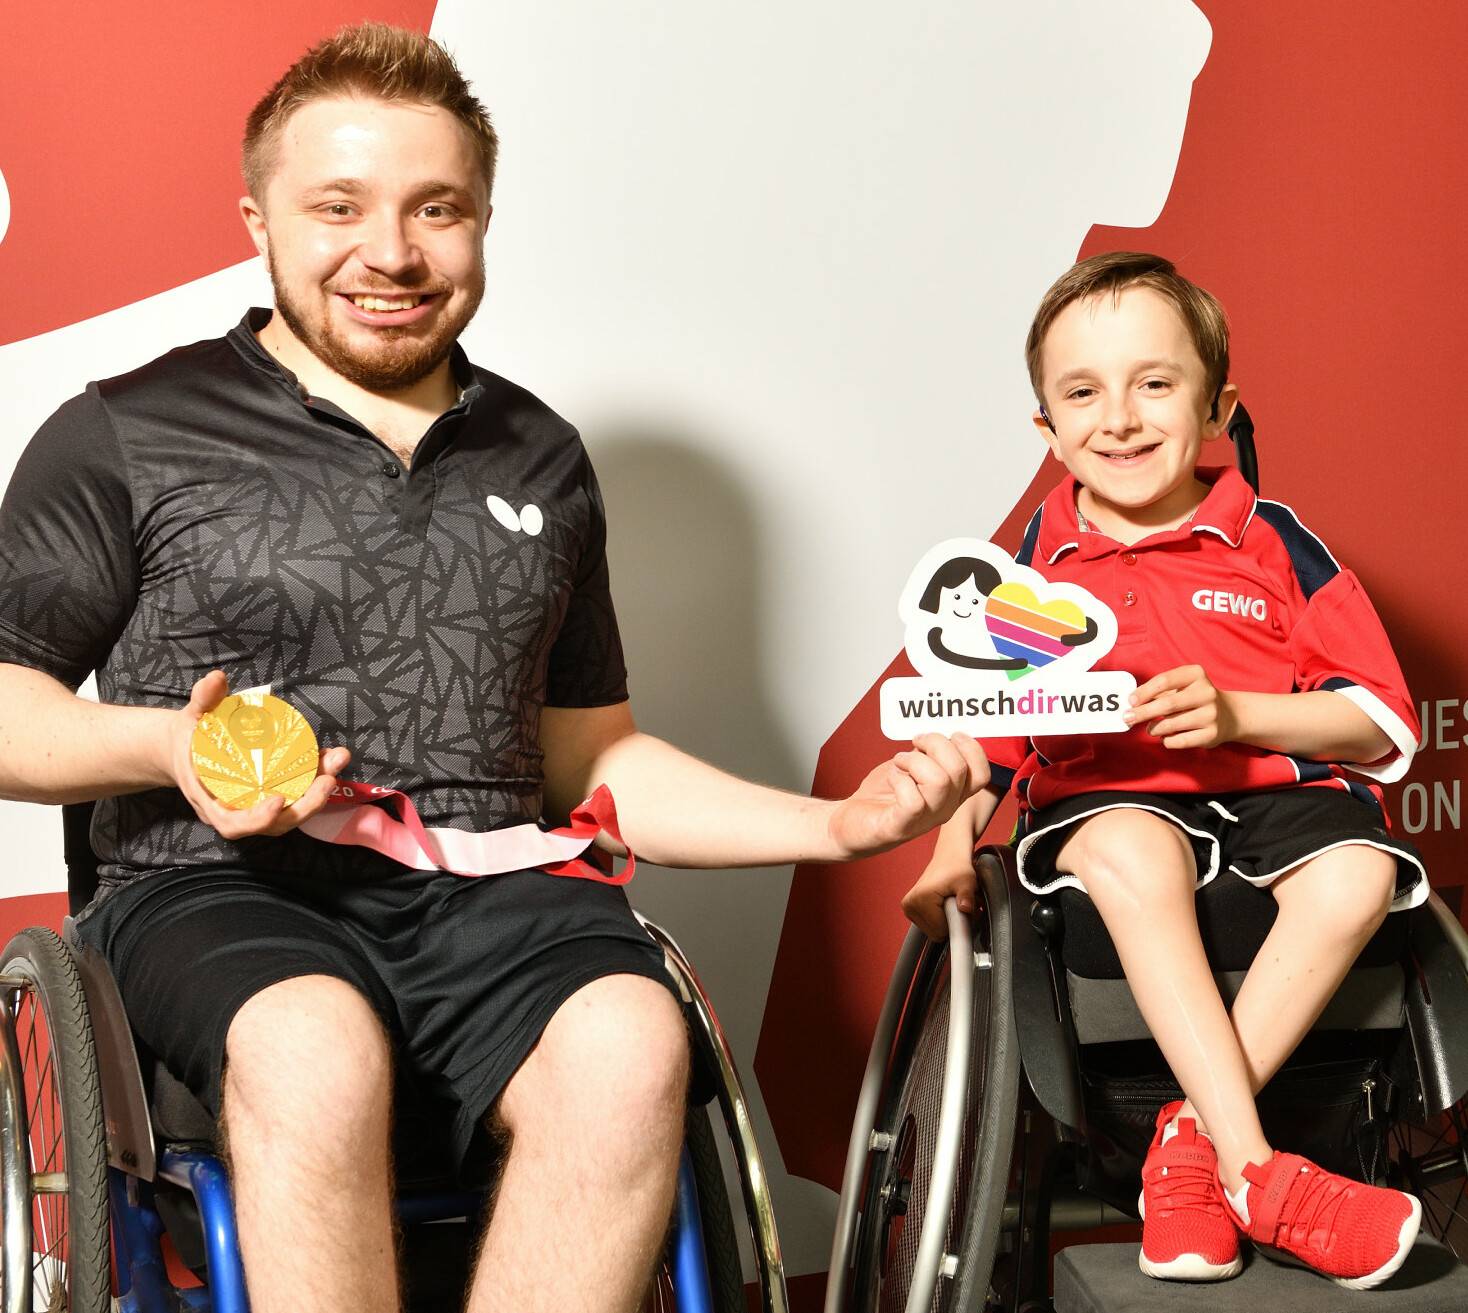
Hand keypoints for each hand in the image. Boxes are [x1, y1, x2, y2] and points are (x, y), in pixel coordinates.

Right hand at [167, 671, 351, 839]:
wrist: (185, 749)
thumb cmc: (188, 737)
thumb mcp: (191, 717)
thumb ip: (202, 700)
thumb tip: (216, 679)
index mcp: (210, 800)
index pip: (232, 823)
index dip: (256, 819)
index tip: (278, 800)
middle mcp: (235, 810)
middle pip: (273, 825)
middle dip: (305, 806)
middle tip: (327, 779)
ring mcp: (255, 806)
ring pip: (291, 813)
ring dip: (317, 793)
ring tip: (336, 764)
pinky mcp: (271, 795)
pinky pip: (296, 795)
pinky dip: (315, 779)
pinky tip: (331, 757)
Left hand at [827, 733, 987, 858]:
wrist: (850, 823)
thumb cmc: (883, 793)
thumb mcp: (913, 766)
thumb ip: (930, 753)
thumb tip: (938, 732)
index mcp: (953, 794)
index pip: (981, 773)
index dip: (969, 746)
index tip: (947, 735)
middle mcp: (945, 808)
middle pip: (960, 768)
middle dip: (935, 743)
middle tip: (915, 743)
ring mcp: (925, 819)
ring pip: (939, 781)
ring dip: (914, 761)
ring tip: (900, 762)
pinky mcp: (901, 826)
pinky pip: (913, 799)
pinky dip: (899, 779)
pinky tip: (892, 778)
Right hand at [901, 853, 975, 940]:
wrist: (949, 857)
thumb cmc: (957, 867)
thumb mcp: (967, 880)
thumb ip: (967, 896)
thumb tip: (965, 908)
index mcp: (920, 898)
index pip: (941, 930)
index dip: (957, 922)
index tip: (963, 908)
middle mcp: (910, 903)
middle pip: (935, 933)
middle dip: (951, 923)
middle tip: (958, 905)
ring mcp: (908, 907)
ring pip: (932, 931)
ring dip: (945, 921)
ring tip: (950, 903)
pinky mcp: (910, 909)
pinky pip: (928, 926)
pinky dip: (939, 919)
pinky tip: (943, 905)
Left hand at [1124, 664, 1239, 748]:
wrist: (1230, 715)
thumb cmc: (1194, 698)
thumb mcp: (1181, 686)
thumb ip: (1158, 691)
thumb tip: (1132, 702)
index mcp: (1196, 674)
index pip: (1164, 681)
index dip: (1144, 692)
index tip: (1130, 701)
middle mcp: (1206, 692)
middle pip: (1167, 704)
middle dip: (1143, 713)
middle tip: (1127, 718)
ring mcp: (1211, 714)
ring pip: (1171, 724)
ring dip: (1154, 728)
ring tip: (1150, 728)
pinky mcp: (1212, 734)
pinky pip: (1179, 740)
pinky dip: (1167, 740)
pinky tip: (1165, 737)